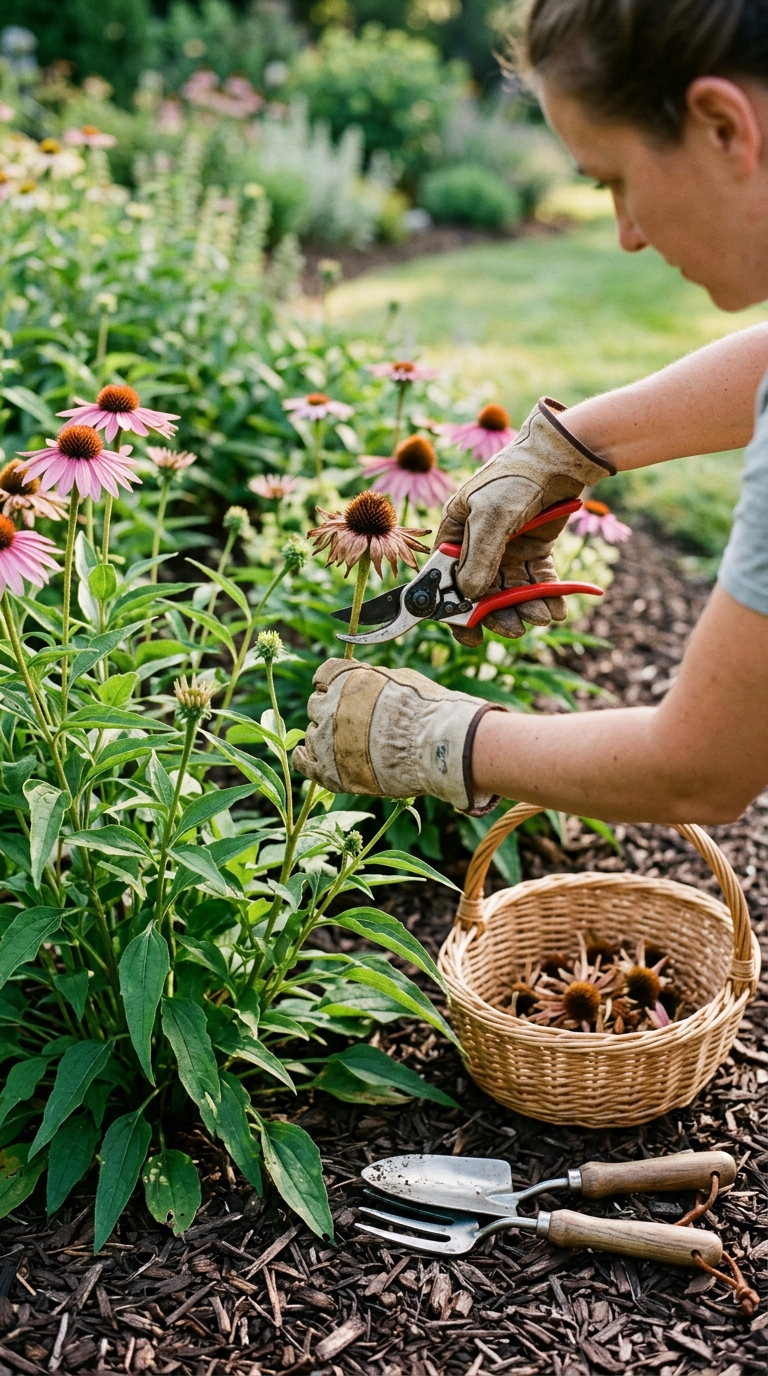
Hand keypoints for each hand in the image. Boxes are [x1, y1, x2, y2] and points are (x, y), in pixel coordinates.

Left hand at [293, 658, 505, 814]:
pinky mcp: (331, 772)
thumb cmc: (428, 711)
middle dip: (329, 712)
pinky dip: (303, 759)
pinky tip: (304, 757)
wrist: (435, 747)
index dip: (329, 684)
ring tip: (343, 746)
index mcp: (346, 679)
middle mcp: (329, 707)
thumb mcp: (402, 679)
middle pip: (316, 706)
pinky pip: (304, 764)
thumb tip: (369, 681)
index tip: (333, 690)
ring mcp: (326, 741)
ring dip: (324, 737)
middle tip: (347, 723)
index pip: (323, 676)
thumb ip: (375, 680)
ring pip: (312, 735)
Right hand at [436, 397, 613, 644]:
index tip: (470, 634)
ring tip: (542, 616)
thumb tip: (469, 595)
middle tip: (514, 628)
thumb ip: (479, 557)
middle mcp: (478, 545)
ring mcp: (507, 549)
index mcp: (455, 533)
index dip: (455, 609)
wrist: (559, 458)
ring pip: (512, 590)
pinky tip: (556, 609)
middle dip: (498, 613)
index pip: (447, 579)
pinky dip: (547, 596)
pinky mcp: (535, 550)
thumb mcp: (490, 515)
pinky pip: (538, 581)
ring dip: (526, 607)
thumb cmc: (514, 478)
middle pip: (482, 592)